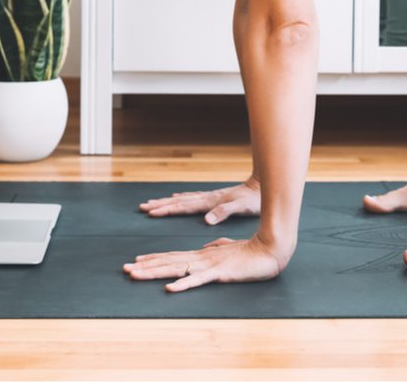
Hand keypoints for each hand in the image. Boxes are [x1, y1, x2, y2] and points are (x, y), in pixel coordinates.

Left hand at [123, 235, 284, 292]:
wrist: (270, 250)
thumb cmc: (251, 252)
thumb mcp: (229, 250)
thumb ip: (216, 248)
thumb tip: (207, 247)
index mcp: (202, 255)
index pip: (173, 257)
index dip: (153, 259)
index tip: (136, 262)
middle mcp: (201, 258)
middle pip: (168, 262)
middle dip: (145, 266)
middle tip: (124, 269)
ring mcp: (209, 265)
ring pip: (176, 269)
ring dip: (154, 273)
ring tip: (136, 275)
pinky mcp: (219, 272)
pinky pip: (198, 280)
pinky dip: (183, 284)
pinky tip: (169, 289)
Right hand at [138, 178, 260, 223]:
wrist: (262, 186)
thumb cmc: (254, 200)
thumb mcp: (241, 208)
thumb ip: (224, 212)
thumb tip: (207, 220)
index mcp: (210, 202)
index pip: (183, 207)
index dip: (166, 210)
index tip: (150, 212)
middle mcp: (207, 198)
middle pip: (179, 202)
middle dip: (161, 205)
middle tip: (143, 207)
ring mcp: (210, 197)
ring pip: (183, 199)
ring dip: (168, 202)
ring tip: (153, 202)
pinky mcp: (215, 198)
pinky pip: (192, 199)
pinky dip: (181, 199)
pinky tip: (177, 199)